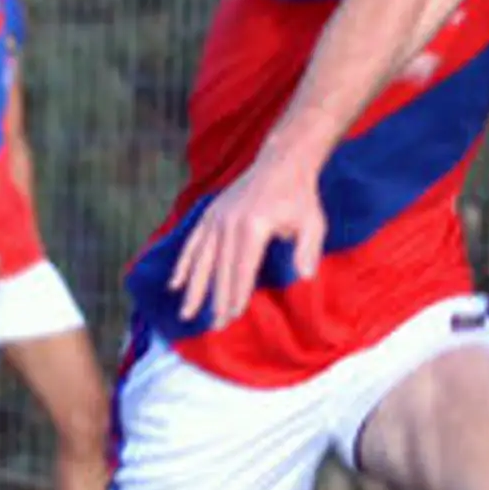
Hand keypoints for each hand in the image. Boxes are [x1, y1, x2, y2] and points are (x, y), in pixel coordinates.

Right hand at [168, 146, 326, 328]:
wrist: (282, 162)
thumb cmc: (300, 197)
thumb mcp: (313, 223)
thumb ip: (308, 250)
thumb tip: (306, 278)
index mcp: (254, 227)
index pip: (243, 270)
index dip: (236, 295)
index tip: (231, 317)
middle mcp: (230, 223)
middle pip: (221, 269)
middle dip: (217, 300)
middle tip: (214, 327)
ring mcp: (217, 217)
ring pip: (202, 259)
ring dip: (194, 288)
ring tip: (186, 313)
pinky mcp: (210, 213)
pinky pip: (193, 242)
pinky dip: (184, 263)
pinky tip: (175, 284)